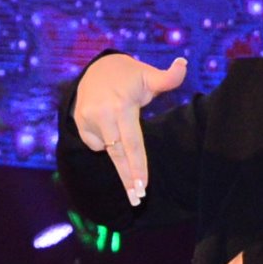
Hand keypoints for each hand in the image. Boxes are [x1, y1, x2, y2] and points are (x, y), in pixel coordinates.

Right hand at [71, 53, 187, 205]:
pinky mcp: (78, 123)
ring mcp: (87, 120)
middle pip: (118, 155)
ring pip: (107, 148)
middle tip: (136, 200)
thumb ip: (168, 77)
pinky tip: (108, 123)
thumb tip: (184, 64)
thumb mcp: (148, 74)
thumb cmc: (129, 75)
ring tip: (120, 123)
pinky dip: (105, 139)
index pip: (132, 143)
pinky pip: (96, 143)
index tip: (143, 186)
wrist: (96, 68)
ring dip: (117, 148)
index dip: (138, 167)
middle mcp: (103, 115)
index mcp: (122, 106)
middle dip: (128, 179)